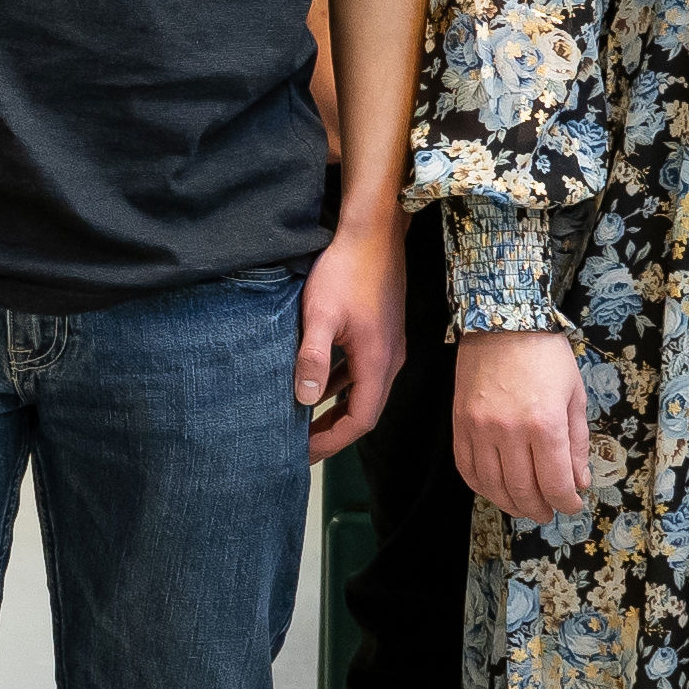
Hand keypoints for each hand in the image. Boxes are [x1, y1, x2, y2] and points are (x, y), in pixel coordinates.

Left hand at [298, 219, 408, 461]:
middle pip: (363, 410)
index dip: (332, 441)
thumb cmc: (345, 271)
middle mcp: (389, 361)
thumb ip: (313, 358)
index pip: (360, 419)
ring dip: (335, 408)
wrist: (373, 234)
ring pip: (361, 391)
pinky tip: (318, 384)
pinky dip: (340, 384)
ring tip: (303, 422)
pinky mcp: (379, 333)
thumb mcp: (320, 315)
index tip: (303, 454)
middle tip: (300, 447)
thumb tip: (306, 400)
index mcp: (378, 363)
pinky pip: (360, 371)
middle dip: (332, 431)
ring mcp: (387, 347)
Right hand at [454, 329, 590, 522]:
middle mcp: (510, 431)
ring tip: (523, 507)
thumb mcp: (574, 396)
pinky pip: (466, 466)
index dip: (566, 502)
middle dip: (539, 508)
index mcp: (545, 425)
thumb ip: (577, 443)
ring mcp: (479, 428)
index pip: (554, 483)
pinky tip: (494, 488)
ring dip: (509, 503)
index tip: (571, 504)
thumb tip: (577, 481)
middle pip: (522, 489)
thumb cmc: (546, 356)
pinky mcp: (460, 422)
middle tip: (548, 513)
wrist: (502, 321)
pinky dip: (480, 485)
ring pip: (492, 484)